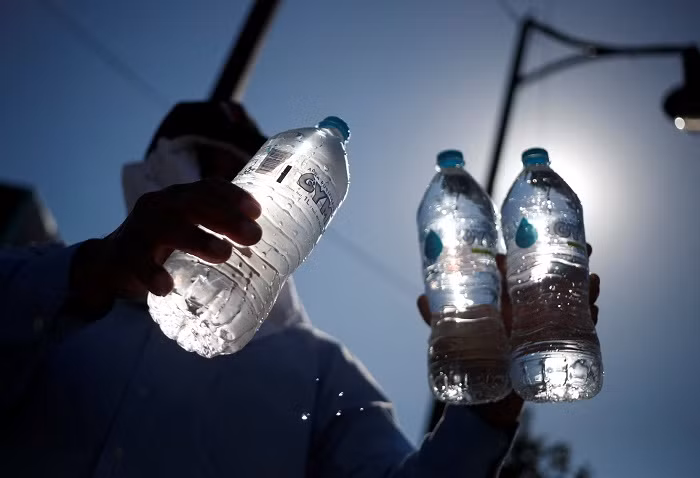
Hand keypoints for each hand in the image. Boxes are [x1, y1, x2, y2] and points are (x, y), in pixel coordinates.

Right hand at [65, 179, 261, 316]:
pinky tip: (166, 286)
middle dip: (226, 217)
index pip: (209, 188)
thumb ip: (218, 236)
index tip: (257, 211)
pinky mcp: (123, 254)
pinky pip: (137, 261)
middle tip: (253, 236)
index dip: (234, 196)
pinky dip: (152, 273)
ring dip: (198, 238)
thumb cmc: (163, 247)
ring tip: (223, 254)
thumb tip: (271, 256)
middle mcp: (161, 205)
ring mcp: (140, 228)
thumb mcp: (189, 233)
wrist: (111, 263)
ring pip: (169, 226)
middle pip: (194, 203)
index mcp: (181, 198)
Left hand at [417, 244, 600, 429]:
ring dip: (584, 289)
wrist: (484, 402)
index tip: (542, 233)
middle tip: (587, 247)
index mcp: (504, 301)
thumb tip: (420, 297)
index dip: (532, 250)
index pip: (520, 269)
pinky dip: (588, 320)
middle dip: (571, 263)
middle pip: (552, 280)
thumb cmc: (471, 362)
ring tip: (594, 278)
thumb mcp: (453, 337)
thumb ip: (436, 319)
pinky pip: (576, 332)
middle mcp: (526, 310)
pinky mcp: (553, 348)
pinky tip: (596, 310)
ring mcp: (541, 328)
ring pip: (569, 302)